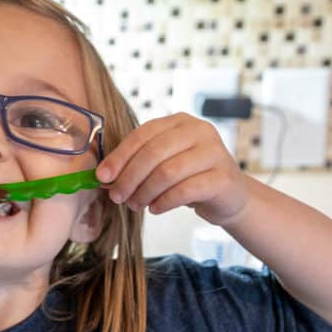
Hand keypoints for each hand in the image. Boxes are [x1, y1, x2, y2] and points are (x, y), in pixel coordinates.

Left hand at [95, 113, 249, 226]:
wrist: (229, 195)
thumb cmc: (189, 177)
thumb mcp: (163, 163)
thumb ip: (137, 164)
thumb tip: (104, 177)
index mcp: (180, 122)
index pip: (144, 134)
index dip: (120, 155)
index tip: (102, 176)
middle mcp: (199, 131)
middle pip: (154, 153)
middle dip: (130, 177)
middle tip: (117, 197)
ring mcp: (214, 152)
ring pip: (168, 172)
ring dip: (145, 192)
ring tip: (135, 205)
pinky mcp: (223, 178)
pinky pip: (185, 191)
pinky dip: (164, 202)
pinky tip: (155, 209)